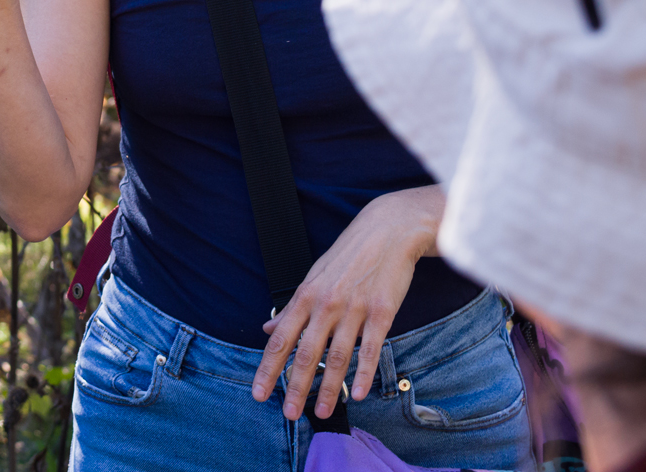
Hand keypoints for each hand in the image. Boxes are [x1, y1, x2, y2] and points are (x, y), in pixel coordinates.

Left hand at [251, 185, 443, 419]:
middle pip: (305, 353)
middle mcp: (326, 304)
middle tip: (287, 414)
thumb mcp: (313, 277)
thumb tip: (266, 329)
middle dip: (294, 386)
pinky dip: (364, 373)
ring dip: (329, 388)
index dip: (267, 368)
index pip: (280, 339)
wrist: (388, 231)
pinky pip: (371, 349)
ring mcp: (354, 309)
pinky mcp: (383, 312)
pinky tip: (360, 393)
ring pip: (337, 356)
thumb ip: (292, 308)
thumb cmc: (348, 256)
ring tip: (324, 412)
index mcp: (306, 296)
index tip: (258, 393)